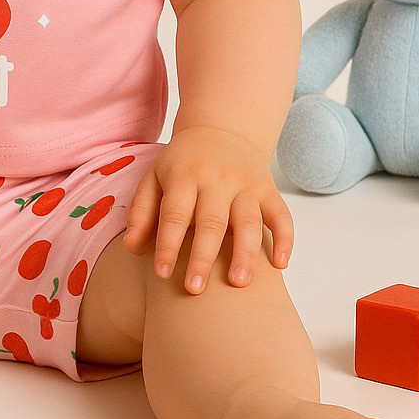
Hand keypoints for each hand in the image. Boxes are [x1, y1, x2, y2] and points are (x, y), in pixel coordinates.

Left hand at [122, 125, 293, 293]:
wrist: (220, 129)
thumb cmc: (183, 163)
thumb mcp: (154, 177)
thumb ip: (142, 212)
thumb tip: (132, 248)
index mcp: (184, 175)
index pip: (174, 214)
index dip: (168, 244)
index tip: (162, 273)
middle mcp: (217, 178)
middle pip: (211, 221)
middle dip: (203, 257)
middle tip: (195, 289)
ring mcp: (246, 184)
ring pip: (248, 221)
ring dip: (245, 253)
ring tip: (238, 283)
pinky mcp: (268, 189)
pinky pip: (281, 215)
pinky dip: (285, 239)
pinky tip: (280, 264)